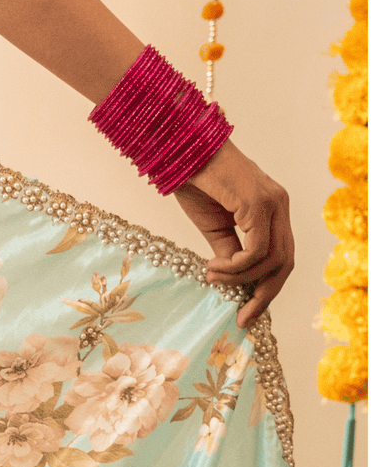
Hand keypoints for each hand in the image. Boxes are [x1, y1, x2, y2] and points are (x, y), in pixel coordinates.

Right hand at [172, 139, 293, 327]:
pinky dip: (237, 266)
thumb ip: (230, 251)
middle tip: (243, 315)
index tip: (247, 311)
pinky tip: (215, 267)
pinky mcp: (258, 203)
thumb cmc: (195, 181)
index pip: (282, 256)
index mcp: (272, 210)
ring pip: (272, 259)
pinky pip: (257, 249)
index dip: (267, 287)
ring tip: (213, 276)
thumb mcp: (214, 226)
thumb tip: (236, 281)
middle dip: (265, 293)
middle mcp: (279, 205)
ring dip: (241, 277)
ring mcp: (272, 203)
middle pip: (286, 262)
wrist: (180, 151)